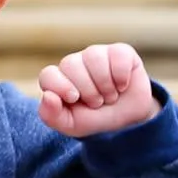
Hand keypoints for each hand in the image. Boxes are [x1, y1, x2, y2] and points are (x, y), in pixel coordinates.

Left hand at [37, 44, 157, 138]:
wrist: (129, 119)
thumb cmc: (96, 119)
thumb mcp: (71, 125)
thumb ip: (52, 116)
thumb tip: (47, 96)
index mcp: (58, 80)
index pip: (48, 75)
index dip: (60, 86)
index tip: (74, 98)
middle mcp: (75, 63)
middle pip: (70, 64)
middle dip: (88, 90)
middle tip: (97, 102)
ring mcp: (96, 54)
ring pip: (94, 57)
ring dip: (105, 85)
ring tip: (110, 96)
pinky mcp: (119, 51)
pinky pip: (117, 55)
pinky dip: (121, 76)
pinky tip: (122, 85)